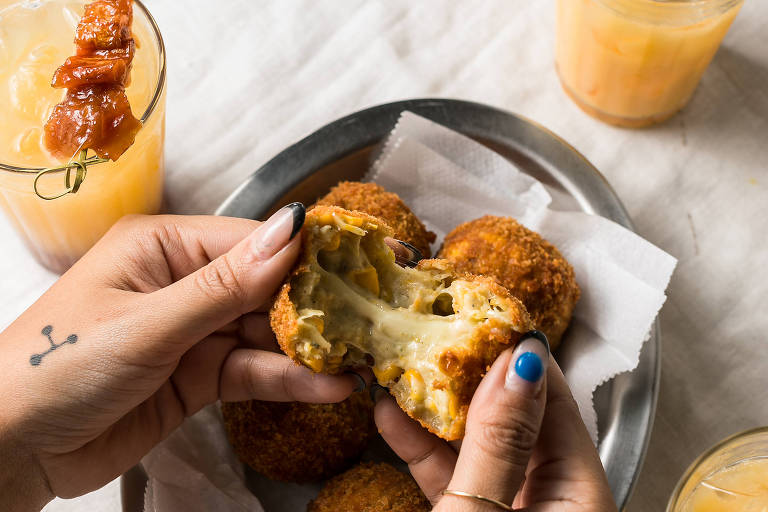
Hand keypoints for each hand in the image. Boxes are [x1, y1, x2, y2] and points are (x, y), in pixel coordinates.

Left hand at [0, 204, 364, 510]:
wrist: (11, 448)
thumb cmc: (58, 366)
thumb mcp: (147, 323)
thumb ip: (224, 285)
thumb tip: (290, 229)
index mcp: (162, 248)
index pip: (248, 242)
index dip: (302, 256)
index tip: (356, 266)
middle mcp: (183, 282)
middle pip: (264, 288)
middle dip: (312, 308)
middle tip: (367, 319)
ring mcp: (193, 332)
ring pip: (263, 335)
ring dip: (306, 352)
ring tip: (356, 363)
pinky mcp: (198, 376)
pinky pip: (251, 373)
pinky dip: (286, 381)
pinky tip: (324, 387)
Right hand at [375, 333, 617, 510]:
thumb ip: (499, 443)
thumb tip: (517, 363)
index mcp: (580, 495)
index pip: (556, 403)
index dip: (522, 355)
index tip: (486, 315)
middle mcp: (552, 497)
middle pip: (515, 418)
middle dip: (472, 375)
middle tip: (438, 333)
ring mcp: (512, 507)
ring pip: (479, 444)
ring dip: (438, 409)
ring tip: (406, 366)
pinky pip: (455, 476)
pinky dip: (425, 450)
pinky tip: (393, 417)